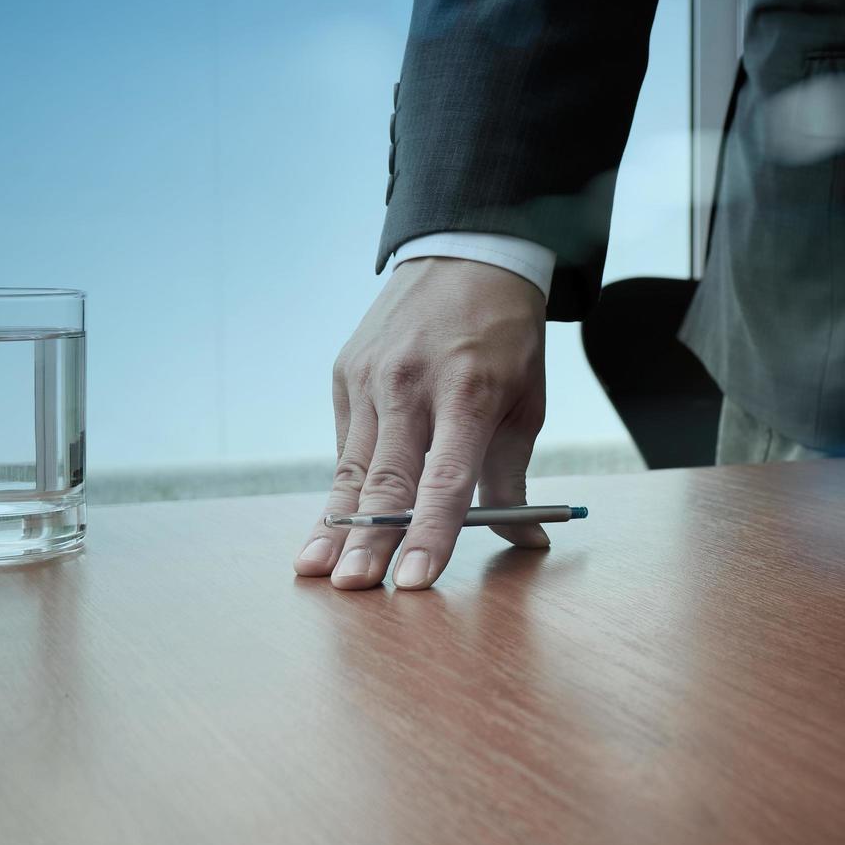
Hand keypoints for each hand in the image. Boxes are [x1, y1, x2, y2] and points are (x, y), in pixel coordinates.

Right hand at [295, 256, 547, 590]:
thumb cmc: (506, 338)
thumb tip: (527, 541)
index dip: (431, 534)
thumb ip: (514, 476)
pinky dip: (342, 486)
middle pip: (386, 479)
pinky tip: (331, 527)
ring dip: (336, 524)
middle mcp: (411, 385)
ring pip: (351, 467)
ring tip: (316, 570)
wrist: (467, 254)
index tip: (414, 581)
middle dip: (368, 541)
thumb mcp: (526, 402)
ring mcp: (370, 376)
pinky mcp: (345, 373)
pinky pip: (346, 443)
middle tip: (353, 589)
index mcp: (467, 392)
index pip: (446, 480)